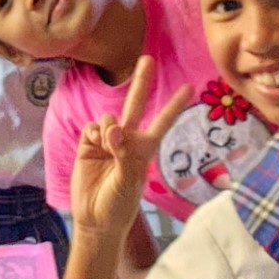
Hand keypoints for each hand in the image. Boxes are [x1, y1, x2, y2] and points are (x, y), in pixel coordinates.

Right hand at [70, 56, 190, 236]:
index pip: (162, 122)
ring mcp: (107, 140)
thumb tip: (112, 127)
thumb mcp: (127, 181)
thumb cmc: (119, 205)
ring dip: (108, 127)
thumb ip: (122, 152)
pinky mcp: (88, 144)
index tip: (190, 88)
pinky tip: (94, 145)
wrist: (95, 219)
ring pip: (109, 117)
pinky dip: (94, 133)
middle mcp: (127, 140)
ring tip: (107, 146)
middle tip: (147, 59)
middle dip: (141, 82)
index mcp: (144, 149)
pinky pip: (92, 127)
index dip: (174, 105)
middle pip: (136, 104)